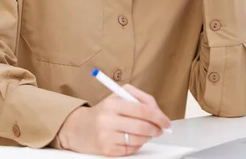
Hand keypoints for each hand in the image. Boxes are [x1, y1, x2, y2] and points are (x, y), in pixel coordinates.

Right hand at [57, 84, 171, 156]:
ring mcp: (106, 136)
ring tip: (147, 133)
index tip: (166, 121)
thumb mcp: (119, 95)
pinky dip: (137, 144)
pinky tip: (135, 139)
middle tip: (160, 129)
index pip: (142, 110)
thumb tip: (159, 112)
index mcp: (112, 103)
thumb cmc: (104, 111)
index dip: (158, 116)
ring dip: (148, 137)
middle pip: (142, 127)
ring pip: (138, 139)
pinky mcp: (106, 150)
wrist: (78, 127)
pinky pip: (131, 149)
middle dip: (156, 129)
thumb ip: (141, 99)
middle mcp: (108, 119)